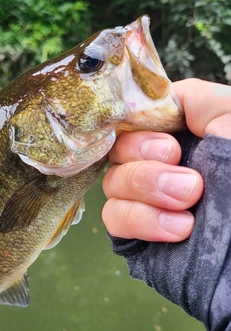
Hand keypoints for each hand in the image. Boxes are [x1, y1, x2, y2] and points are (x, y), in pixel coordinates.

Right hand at [102, 78, 230, 241]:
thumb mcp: (230, 115)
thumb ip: (193, 98)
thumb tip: (154, 102)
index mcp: (177, 133)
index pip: (130, 121)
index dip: (140, 133)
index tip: (170, 148)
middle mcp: (156, 163)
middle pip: (116, 153)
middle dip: (148, 169)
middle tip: (190, 185)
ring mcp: (146, 199)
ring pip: (112, 186)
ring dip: (147, 193)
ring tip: (188, 206)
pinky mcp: (140, 233)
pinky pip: (115, 220)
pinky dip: (141, 221)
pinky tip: (178, 229)